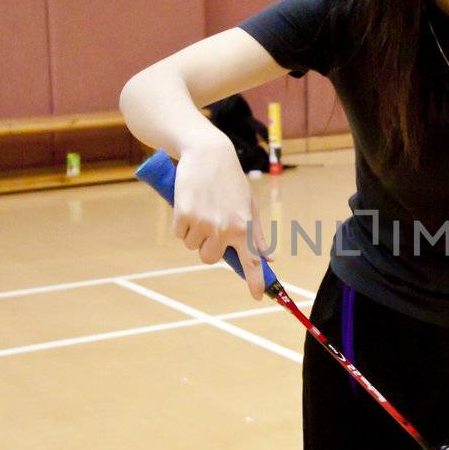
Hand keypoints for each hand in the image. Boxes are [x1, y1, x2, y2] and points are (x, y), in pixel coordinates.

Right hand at [171, 131, 268, 300]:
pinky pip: (180, 234)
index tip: (258, 296)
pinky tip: (189, 205)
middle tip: (210, 225)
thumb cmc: (230, 181)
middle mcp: (225, 228)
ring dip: (194, 233)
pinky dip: (181, 224)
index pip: (252, 261)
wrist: (207, 153)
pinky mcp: (184, 215)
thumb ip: (257, 234)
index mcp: (244, 227)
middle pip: (210, 259)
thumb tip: (269, 257)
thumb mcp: (249, 205)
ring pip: (192, 247)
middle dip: (208, 247)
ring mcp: (203, 223)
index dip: (256, 281)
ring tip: (201, 209)